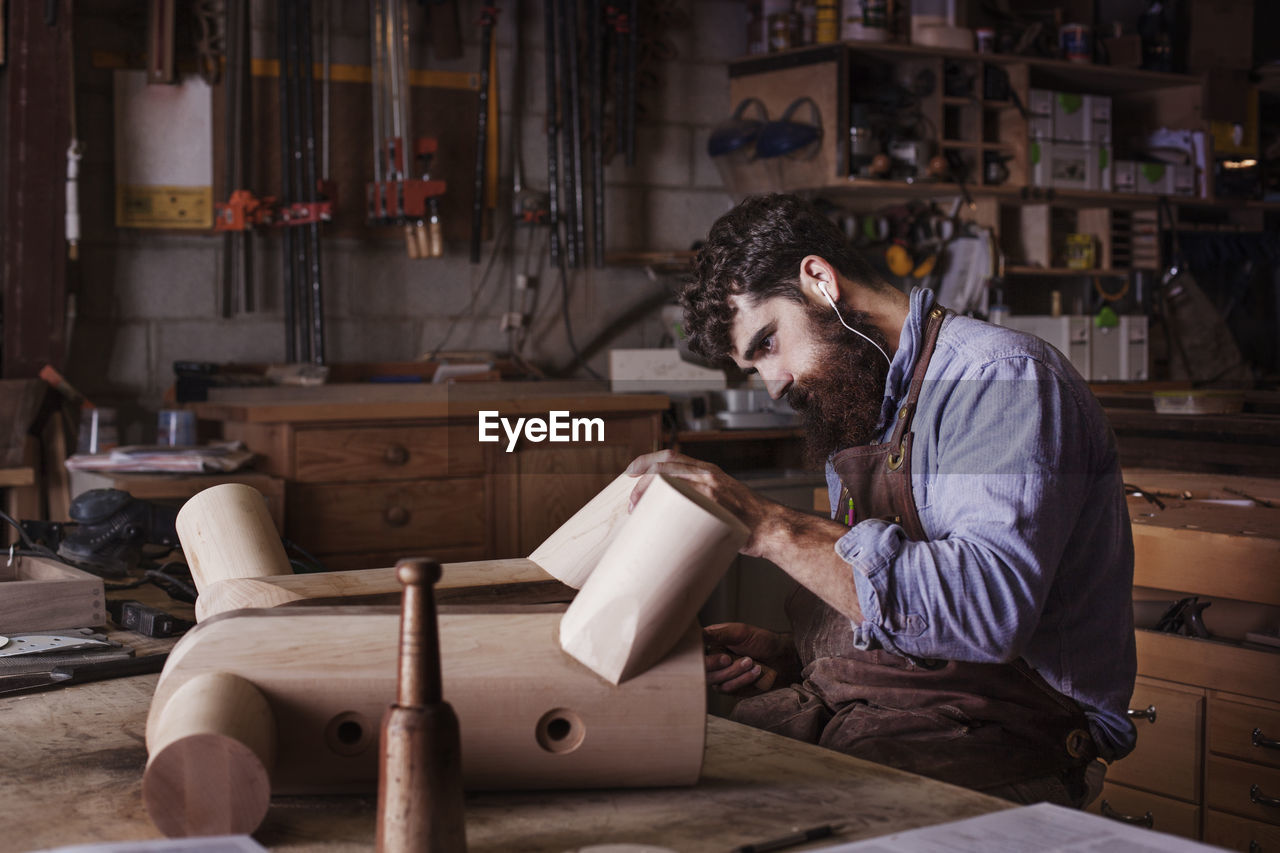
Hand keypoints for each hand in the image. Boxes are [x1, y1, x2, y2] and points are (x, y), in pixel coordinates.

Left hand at [625, 450, 775, 555]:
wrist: (772, 527)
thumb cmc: (747, 519)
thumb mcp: (723, 498)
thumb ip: (702, 498)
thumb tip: (673, 514)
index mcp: (708, 470)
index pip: (671, 456)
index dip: (647, 460)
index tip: (630, 470)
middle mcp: (708, 474)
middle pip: (665, 467)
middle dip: (642, 481)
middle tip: (632, 501)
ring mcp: (712, 487)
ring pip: (670, 481)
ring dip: (648, 494)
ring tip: (638, 510)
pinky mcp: (715, 502)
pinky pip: (684, 498)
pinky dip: (665, 506)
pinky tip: (657, 518)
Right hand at [703, 622, 791, 694]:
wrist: (781, 657)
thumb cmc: (761, 640)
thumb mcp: (739, 632)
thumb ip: (717, 634)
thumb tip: (696, 634)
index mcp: (710, 643)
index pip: (693, 651)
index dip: (698, 655)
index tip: (711, 652)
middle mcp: (711, 659)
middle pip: (700, 670)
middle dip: (714, 665)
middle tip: (728, 658)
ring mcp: (719, 675)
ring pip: (714, 680)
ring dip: (733, 672)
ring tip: (750, 661)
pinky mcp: (730, 688)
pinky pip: (727, 688)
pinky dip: (742, 680)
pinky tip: (755, 671)